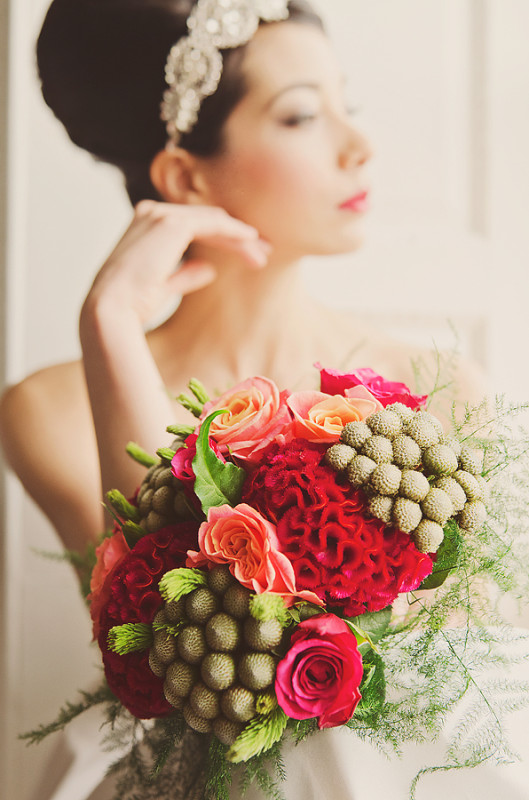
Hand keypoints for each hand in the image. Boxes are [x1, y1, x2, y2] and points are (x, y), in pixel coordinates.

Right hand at [83, 201, 269, 324]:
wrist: (111, 309)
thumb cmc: (132, 304)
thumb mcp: (164, 286)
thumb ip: (185, 274)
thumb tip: (209, 269)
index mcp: (145, 225)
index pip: (193, 226)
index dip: (222, 239)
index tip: (246, 255)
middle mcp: (151, 213)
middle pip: (205, 220)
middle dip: (236, 238)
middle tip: (262, 253)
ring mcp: (160, 215)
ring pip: (212, 220)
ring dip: (240, 238)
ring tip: (262, 255)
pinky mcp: (171, 224)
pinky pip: (212, 223)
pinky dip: (234, 232)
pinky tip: (251, 241)